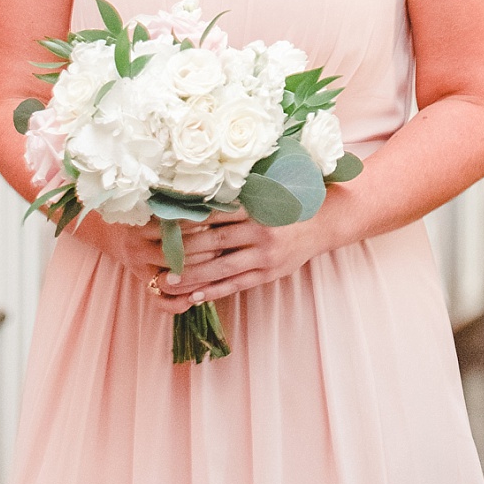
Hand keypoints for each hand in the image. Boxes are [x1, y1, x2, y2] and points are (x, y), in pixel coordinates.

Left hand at [72, 206, 323, 315]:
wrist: (328, 220)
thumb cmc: (293, 197)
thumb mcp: (269, 187)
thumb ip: (240, 190)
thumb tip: (202, 188)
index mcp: (257, 207)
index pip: (215, 215)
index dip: (188, 221)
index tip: (162, 224)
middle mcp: (260, 233)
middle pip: (213, 244)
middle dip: (182, 252)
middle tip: (155, 256)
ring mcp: (264, 257)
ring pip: (221, 269)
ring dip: (191, 278)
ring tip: (166, 281)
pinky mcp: (268, 275)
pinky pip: (236, 285)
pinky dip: (214, 291)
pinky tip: (194, 296)